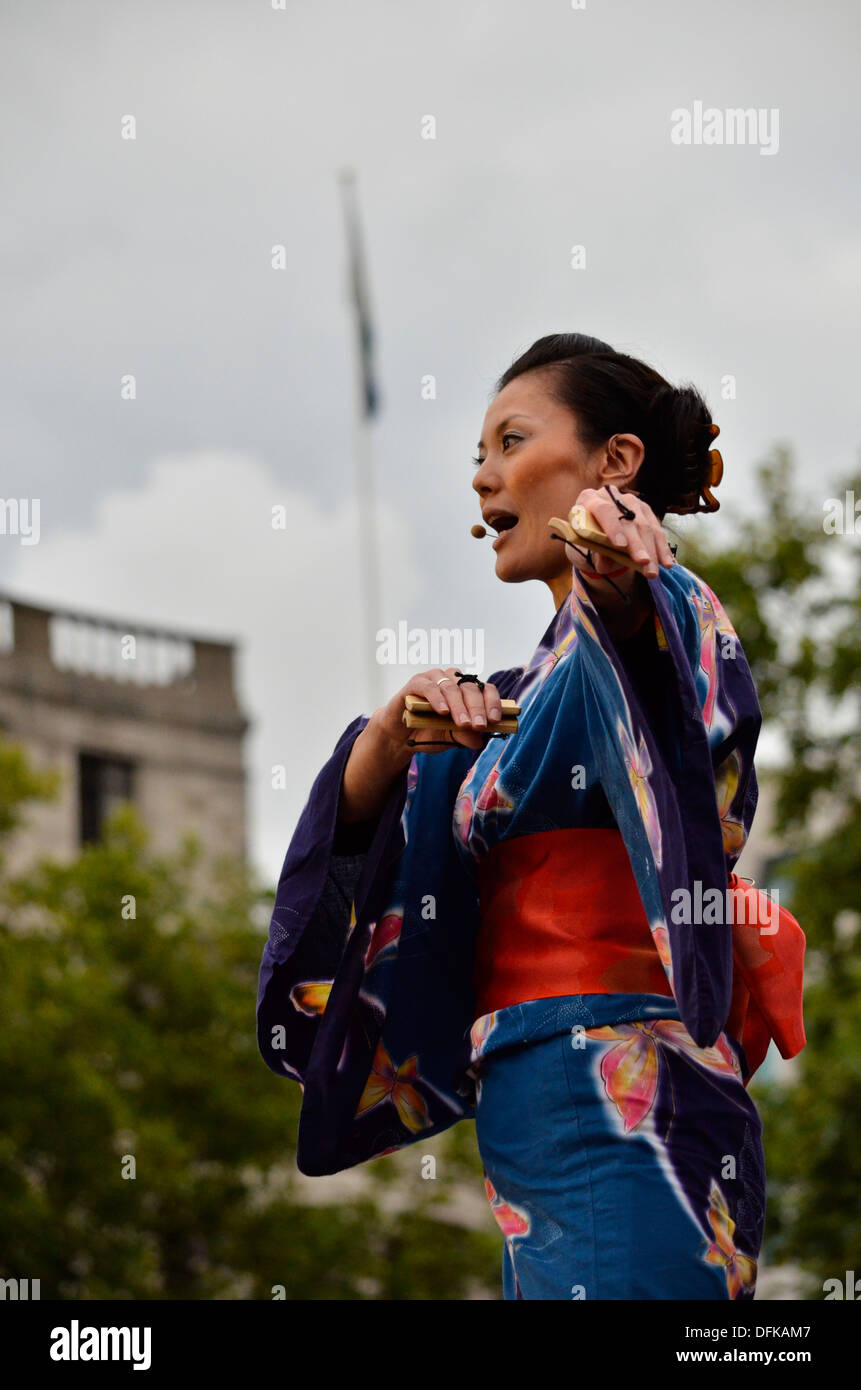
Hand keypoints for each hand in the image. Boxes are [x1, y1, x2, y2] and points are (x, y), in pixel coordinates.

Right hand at [373, 666, 502, 754]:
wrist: (401, 736)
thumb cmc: (429, 732)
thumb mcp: (451, 737)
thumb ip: (464, 736)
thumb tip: (479, 740)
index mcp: (466, 690)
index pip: (485, 689)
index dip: (492, 702)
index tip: (495, 719)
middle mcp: (452, 679)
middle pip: (470, 688)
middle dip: (476, 708)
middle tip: (479, 725)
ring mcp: (434, 679)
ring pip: (451, 687)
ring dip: (459, 706)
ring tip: (463, 723)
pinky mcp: (415, 683)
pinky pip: (428, 687)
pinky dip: (437, 699)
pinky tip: (442, 712)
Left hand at [564, 486, 674, 580]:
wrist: (595, 536)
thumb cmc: (587, 541)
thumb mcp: (586, 549)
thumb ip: (596, 554)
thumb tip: (605, 563)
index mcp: (588, 499)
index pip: (603, 510)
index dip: (613, 527)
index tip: (620, 546)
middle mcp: (611, 496)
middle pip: (628, 520)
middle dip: (638, 544)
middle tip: (644, 563)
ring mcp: (630, 501)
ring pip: (646, 525)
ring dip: (652, 550)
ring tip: (653, 571)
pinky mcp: (645, 510)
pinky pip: (656, 529)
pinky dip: (662, 548)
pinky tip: (666, 562)